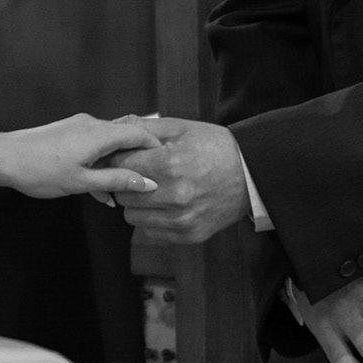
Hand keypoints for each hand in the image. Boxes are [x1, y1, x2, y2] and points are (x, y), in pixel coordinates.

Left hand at [0, 114, 162, 198]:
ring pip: (107, 145)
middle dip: (137, 160)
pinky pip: (92, 147)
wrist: (3, 157)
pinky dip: (99, 165)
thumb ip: (116, 181)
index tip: (168, 163)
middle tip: (148, 181)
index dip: (156, 147)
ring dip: (116, 167)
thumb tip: (146, 182)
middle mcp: (91, 125)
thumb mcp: (82, 182)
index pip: (139, 133)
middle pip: (125, 137)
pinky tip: (98, 191)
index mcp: (99, 133)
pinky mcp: (66, 134)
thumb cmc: (40, 170)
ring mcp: (78, 128)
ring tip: (121, 194)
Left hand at [111, 117, 249, 243]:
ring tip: (155, 188)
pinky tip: (166, 204)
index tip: (125, 156)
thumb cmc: (214, 147)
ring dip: (137, 203)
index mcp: (170, 164)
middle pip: (122, 193)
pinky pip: (150, 231)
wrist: (251, 175)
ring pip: (132, 216)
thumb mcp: (180, 128)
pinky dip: (152, 218)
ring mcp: (182, 219)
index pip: (120, 165)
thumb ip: (143, 128)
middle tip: (141, 172)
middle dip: (126, 181)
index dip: (118, 158)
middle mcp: (175, 196)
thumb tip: (111, 127)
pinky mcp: (188, 235)